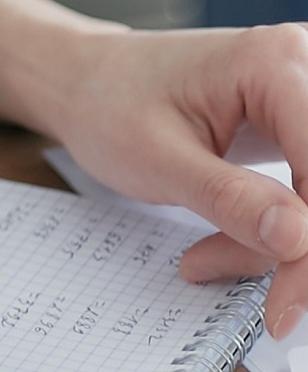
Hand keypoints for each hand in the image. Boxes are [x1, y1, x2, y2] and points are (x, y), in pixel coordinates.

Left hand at [31, 21, 307, 337]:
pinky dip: (275, 233)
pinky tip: (224, 243)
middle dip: (299, 251)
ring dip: (283, 247)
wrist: (85, 82)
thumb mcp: (159, 160)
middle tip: (268, 301)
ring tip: (209, 256)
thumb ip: (230, 200)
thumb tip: (302, 239)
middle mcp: (303, 68)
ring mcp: (304, 98)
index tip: (285, 308)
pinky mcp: (300, 129)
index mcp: (274, 63)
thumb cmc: (108, 104)